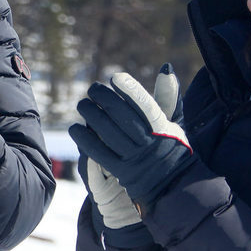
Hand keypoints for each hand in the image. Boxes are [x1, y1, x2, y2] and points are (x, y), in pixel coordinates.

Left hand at [69, 70, 193, 208]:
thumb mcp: (175, 121)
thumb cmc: (171, 144)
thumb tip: (165, 67)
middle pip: (122, 116)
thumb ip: (169, 95)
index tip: (115, 78)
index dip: (129, 90)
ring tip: (82, 104)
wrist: (171, 183)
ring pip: (108, 133)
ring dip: (91, 116)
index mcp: (162, 128)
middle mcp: (148, 143)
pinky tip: (75, 129)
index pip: (145, 106)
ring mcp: (133, 158)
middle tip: (93, 88)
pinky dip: (84, 140)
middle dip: (105, 99)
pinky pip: (98, 153)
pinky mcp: (120, 171)